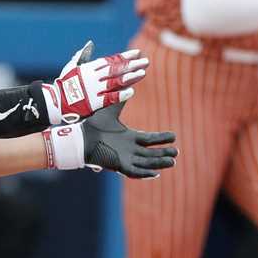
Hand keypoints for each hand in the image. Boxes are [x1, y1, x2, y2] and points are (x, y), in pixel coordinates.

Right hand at [41, 41, 148, 123]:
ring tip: (142, 73)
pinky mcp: (94, 102)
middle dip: (132, 65)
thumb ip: (81, 55)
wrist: (56, 101)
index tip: (137, 53)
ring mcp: (94, 89)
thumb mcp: (71, 66)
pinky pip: (110, 98)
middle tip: (145, 62)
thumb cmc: (64, 84)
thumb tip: (89, 44)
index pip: (111, 60)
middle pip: (116, 69)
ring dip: (130, 77)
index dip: (125, 56)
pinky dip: (120, 95)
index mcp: (89, 67)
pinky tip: (131, 92)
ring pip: (115, 81)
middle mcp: (94, 77)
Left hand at [47, 102, 176, 178]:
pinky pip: (135, 172)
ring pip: (146, 162)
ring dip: (159, 162)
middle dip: (164, 153)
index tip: (174, 136)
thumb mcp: (111, 110)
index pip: (149, 139)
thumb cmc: (94, 124)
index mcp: (128, 137)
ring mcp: (124, 158)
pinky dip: (145, 173)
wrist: (81, 137)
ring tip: (173, 162)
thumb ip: (120, 98)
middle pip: (151, 153)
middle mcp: (129, 149)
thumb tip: (128, 85)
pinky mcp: (118, 165)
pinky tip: (156, 173)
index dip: (162, 138)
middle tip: (176, 153)